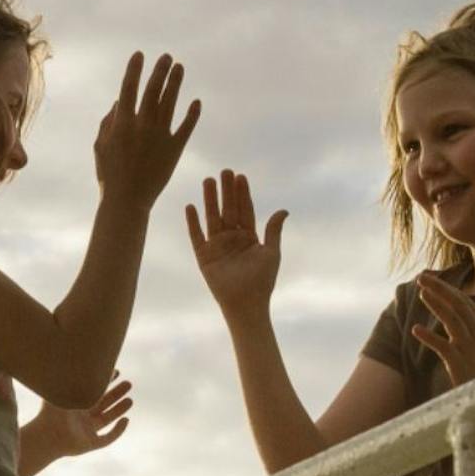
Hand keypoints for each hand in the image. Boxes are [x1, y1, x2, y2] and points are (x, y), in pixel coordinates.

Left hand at [32, 377, 132, 458]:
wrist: (46, 435)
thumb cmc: (49, 413)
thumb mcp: (59, 391)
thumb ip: (65, 376)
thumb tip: (69, 355)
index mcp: (76, 405)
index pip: (95, 392)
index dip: (106, 383)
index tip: (116, 372)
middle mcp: (82, 418)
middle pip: (104, 404)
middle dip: (117, 394)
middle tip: (128, 384)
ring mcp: (87, 431)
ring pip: (108, 419)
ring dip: (120, 410)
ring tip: (130, 400)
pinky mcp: (90, 444)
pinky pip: (108, 438)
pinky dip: (118, 431)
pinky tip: (125, 420)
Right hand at [94, 51, 200, 210]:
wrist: (127, 201)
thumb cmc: (109, 175)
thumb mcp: (100, 147)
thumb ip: (108, 122)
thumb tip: (119, 101)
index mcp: (122, 123)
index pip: (129, 88)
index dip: (135, 69)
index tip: (140, 55)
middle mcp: (143, 125)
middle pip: (153, 90)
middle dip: (160, 70)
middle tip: (167, 57)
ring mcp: (160, 136)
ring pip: (170, 103)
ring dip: (176, 83)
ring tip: (180, 68)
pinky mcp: (174, 149)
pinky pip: (186, 127)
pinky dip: (192, 114)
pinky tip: (196, 102)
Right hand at [186, 167, 286, 321]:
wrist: (246, 304)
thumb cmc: (262, 281)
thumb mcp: (271, 252)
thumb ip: (273, 230)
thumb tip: (283, 210)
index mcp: (249, 236)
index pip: (245, 210)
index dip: (243, 194)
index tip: (240, 176)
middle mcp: (232, 238)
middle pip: (228, 209)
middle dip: (226, 191)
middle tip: (224, 171)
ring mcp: (217, 246)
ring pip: (212, 217)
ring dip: (210, 200)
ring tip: (208, 181)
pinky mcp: (204, 256)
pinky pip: (197, 236)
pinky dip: (193, 222)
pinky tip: (191, 206)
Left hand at [411, 273, 474, 386]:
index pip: (464, 302)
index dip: (446, 289)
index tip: (428, 279)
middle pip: (459, 306)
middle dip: (441, 290)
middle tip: (421, 278)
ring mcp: (469, 349)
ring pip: (453, 322)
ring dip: (437, 306)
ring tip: (422, 293)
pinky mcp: (460, 364)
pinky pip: (444, 347)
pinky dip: (430, 337)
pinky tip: (416, 329)